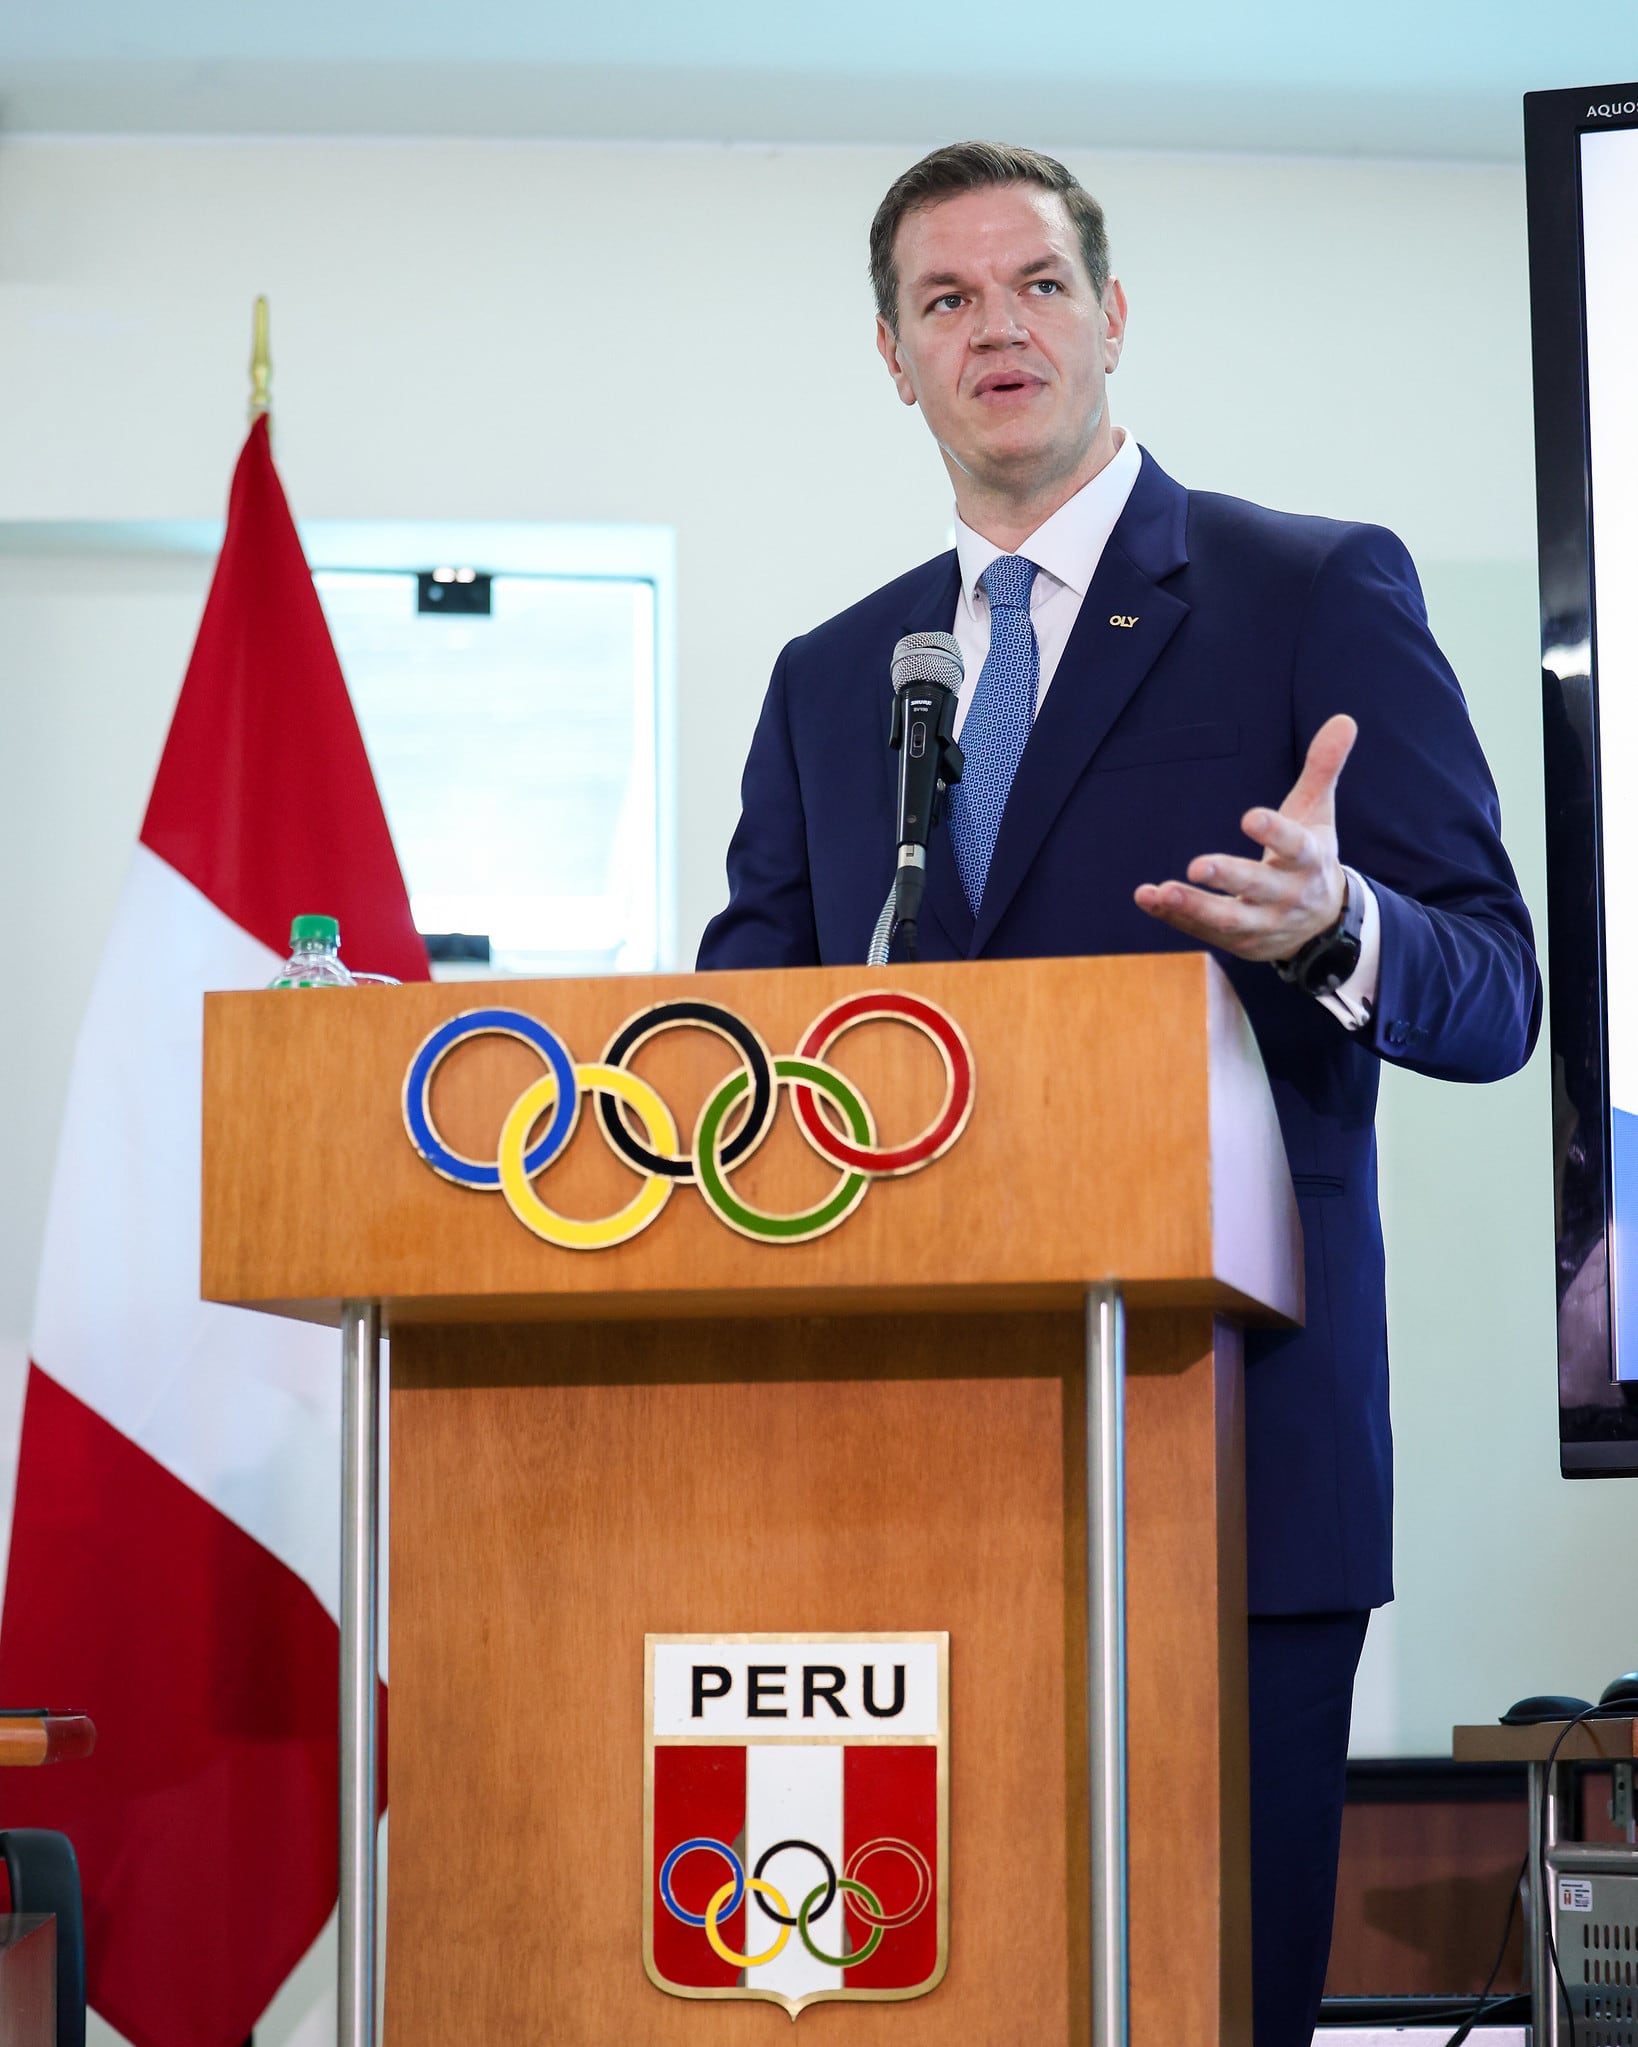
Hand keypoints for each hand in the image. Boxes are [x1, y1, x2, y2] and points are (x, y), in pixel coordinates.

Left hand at [1133, 714, 1356, 962]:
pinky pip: (1202, 931)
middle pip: (1258, 886)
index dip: (1274, 832)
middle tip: (1198, 865)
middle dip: (1229, 877)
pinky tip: (1147, 896)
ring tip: (1163, 891)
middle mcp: (1288, 895)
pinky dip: (1174, 916)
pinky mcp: (1237, 942)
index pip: (1296, 847)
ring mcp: (1263, 923)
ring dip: (1194, 907)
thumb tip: (1343, 719)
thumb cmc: (1310, 857)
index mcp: (1309, 859)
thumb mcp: (1318, 814)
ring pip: (1228, 919)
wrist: (1320, 925)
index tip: (1249, 818)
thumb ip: (1323, 768)